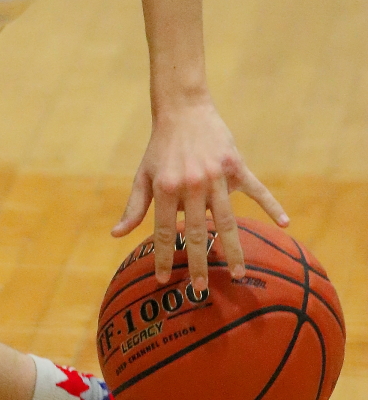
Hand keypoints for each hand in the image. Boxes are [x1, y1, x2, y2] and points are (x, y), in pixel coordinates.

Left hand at [112, 99, 287, 293]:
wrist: (183, 109)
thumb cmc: (160, 148)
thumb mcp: (143, 175)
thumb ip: (134, 207)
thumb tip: (117, 235)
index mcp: (166, 188)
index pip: (162, 231)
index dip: (162, 256)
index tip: (163, 280)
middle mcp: (191, 185)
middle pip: (195, 232)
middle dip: (197, 263)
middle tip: (201, 290)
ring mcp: (216, 176)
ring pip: (226, 220)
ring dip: (232, 249)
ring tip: (239, 273)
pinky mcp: (236, 166)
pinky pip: (257, 190)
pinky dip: (271, 205)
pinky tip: (283, 224)